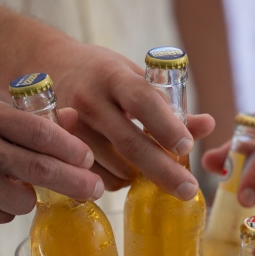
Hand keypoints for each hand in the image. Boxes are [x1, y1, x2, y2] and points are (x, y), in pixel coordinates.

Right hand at [0, 91, 100, 223]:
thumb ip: (22, 120)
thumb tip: (74, 125)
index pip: (42, 133)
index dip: (72, 150)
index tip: (89, 160)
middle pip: (42, 170)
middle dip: (77, 183)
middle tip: (95, 190)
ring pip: (24, 200)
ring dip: (27, 196)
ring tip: (8, 184)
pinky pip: (2, 215)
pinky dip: (2, 208)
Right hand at [49, 43, 214, 198]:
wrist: (47, 65)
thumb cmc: (104, 75)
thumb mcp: (135, 78)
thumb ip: (169, 104)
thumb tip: (207, 125)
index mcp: (113, 76)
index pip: (143, 101)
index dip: (166, 126)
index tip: (187, 147)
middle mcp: (88, 100)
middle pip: (130, 143)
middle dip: (163, 170)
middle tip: (188, 190)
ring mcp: (70, 126)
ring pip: (113, 167)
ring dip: (139, 177)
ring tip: (151, 169)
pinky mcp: (57, 148)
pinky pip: (95, 177)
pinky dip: (116, 180)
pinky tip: (122, 169)